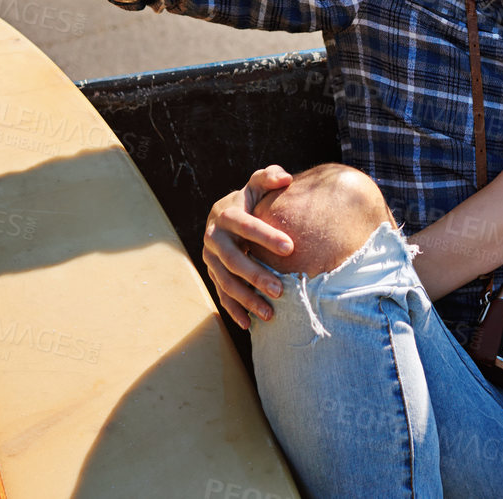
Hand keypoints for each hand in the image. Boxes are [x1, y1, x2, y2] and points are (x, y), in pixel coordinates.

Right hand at [202, 164, 294, 328]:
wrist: (224, 216)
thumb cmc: (249, 200)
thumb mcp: (256, 185)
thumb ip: (269, 177)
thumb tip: (286, 178)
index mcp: (225, 215)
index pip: (245, 226)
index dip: (267, 237)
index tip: (291, 248)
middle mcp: (213, 239)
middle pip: (233, 261)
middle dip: (256, 276)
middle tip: (281, 290)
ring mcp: (210, 259)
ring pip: (226, 282)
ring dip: (246, 299)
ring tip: (270, 313)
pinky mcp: (212, 274)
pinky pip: (221, 295)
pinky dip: (234, 310)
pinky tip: (249, 324)